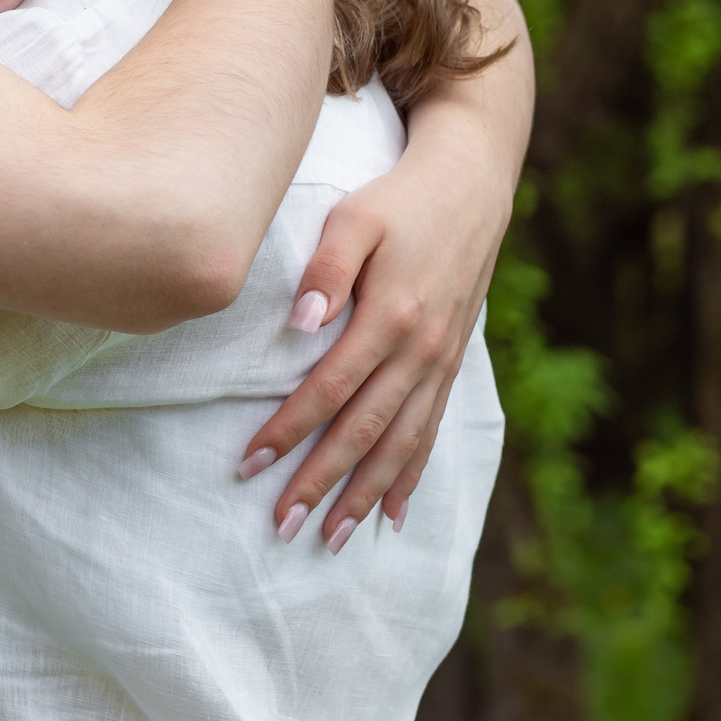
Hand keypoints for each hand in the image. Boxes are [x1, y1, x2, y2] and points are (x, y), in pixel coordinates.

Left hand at [236, 159, 508, 549]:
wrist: (472, 182)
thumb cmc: (399, 197)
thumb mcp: (356, 218)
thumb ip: (325, 270)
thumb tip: (298, 325)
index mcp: (392, 317)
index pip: (329, 389)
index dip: (288, 430)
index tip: (249, 464)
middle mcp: (422, 350)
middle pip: (365, 431)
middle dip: (322, 482)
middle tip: (282, 525)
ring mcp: (442, 362)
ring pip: (401, 445)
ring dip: (365, 495)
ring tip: (331, 537)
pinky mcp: (452, 363)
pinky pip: (430, 433)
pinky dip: (411, 478)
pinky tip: (393, 517)